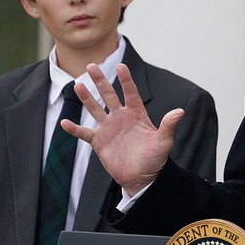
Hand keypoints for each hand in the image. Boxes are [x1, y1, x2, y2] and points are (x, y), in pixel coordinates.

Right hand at [61, 63, 182, 194]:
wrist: (142, 178)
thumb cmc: (155, 159)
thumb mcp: (164, 142)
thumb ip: (169, 125)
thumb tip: (180, 111)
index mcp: (137, 114)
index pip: (131, 93)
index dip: (126, 80)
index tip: (121, 66)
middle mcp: (121, 117)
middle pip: (109, 95)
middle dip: (101, 81)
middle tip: (92, 66)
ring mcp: (109, 128)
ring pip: (95, 109)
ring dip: (86, 98)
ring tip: (78, 85)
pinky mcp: (99, 142)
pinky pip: (84, 133)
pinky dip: (74, 129)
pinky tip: (64, 123)